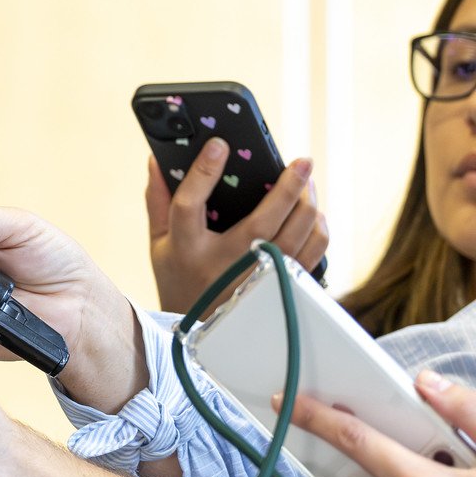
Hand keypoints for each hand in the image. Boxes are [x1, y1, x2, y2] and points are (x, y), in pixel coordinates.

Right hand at [146, 147, 325, 312]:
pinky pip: (314, 252)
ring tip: (307, 184)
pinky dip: (318, 228)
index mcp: (188, 249)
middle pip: (265, 219)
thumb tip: (157, 160)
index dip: (203, 172)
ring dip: (308, 203)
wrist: (202, 332)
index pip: (190, 204)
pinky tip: (312, 214)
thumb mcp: (159, 244)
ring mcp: (259, 277)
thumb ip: (157, 201)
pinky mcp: (283, 285)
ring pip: (298, 233)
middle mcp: (225, 263)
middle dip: (289, 185)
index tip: (219, 144)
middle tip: (302, 161)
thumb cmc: (179, 279)